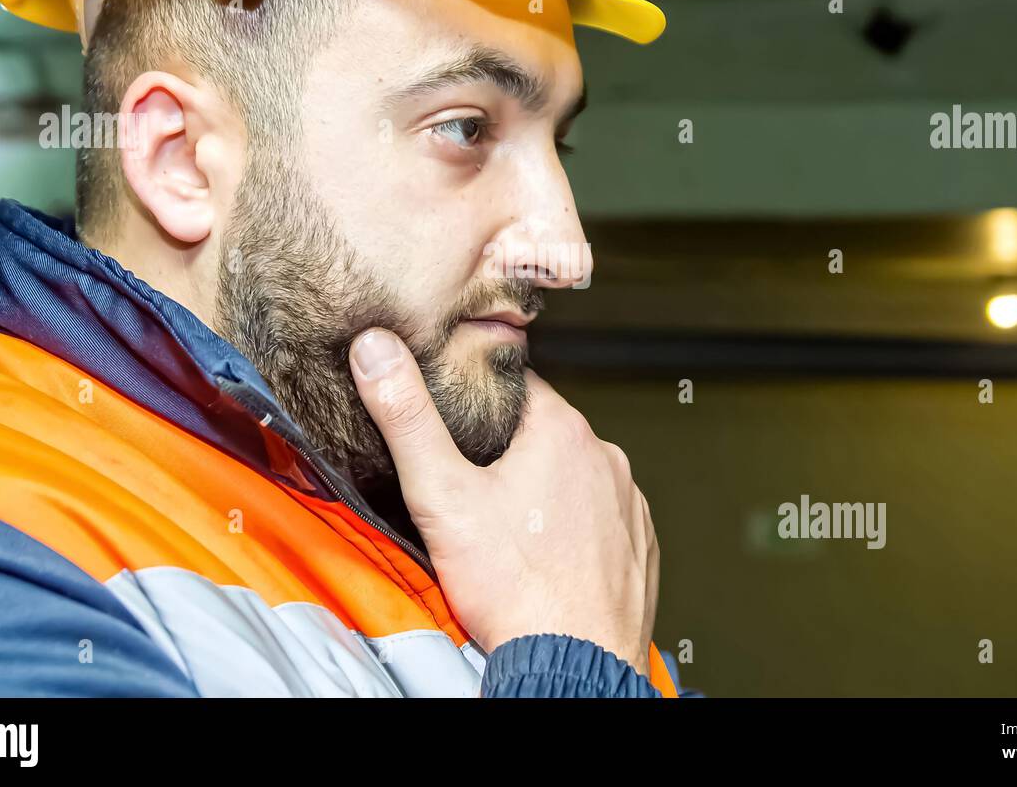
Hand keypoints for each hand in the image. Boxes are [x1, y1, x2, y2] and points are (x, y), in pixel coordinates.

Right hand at [349, 328, 658, 676]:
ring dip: (546, 493)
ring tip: (507, 532)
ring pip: (575, 478)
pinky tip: (545, 558)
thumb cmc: (515, 590)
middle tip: (472, 491)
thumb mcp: (441, 495)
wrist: (572, 665)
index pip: (514, 385)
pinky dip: (575, 531)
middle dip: (509, 454)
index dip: (477, 401)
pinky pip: (602, 520)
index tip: (455, 424)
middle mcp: (606, 457)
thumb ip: (407, 418)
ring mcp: (629, 502)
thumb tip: (377, 351)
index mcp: (561, 430)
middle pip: (545, 433)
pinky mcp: (639, 544)